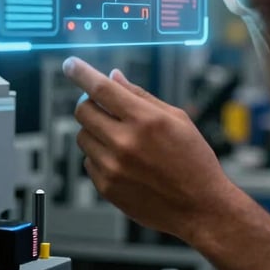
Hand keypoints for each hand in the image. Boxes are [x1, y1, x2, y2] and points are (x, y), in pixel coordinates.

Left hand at [63, 56, 234, 240]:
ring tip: (122, 138)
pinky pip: (89, 161)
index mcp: (145, 120)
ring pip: (82, 136)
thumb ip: (141, 96)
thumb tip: (114, 77)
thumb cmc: (193, 160)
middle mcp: (125, 142)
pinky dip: (100, 155)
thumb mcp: (177, 118)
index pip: (102, 88)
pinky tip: (125, 160)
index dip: (82, 73)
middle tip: (104, 105)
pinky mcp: (106, 187)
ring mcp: (113, 167)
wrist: (199, 205)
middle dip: (90, 102)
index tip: (71, 64)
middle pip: (83, 110)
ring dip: (95, 130)